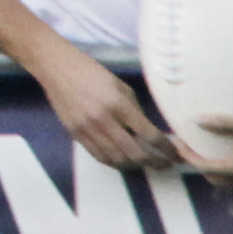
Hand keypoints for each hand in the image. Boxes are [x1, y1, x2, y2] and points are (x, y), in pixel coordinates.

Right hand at [26, 42, 181, 175]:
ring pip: (118, 159)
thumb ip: (135, 111)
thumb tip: (150, 134)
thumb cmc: (92, 73)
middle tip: (164, 165)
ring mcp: (87, 128)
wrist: (57, 67)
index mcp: (118, 104)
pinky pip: (100, 156)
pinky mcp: (76, 134)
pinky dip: (115, 163)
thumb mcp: (121, 87)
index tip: (176, 155)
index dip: (166, 149)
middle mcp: (103, 119)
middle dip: (154, 163)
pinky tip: (125, 161)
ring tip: (146, 163)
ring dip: (135, 165)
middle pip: (135, 153)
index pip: (149, 135)